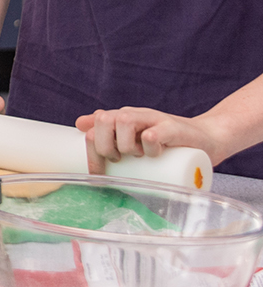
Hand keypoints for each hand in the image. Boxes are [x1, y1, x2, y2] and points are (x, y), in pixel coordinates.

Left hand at [76, 106, 226, 168]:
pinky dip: (148, 146)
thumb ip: (111, 129)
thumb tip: (79, 125)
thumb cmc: (167, 142)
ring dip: (124, 145)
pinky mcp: (172, 127)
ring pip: (123, 121)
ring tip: (137, 156)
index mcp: (122, 117)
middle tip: (118, 160)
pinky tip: (155, 154)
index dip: (90, 149)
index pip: (94, 125)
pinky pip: (151, 134)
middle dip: (104, 145)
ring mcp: (153, 119)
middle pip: (104, 120)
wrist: (207, 138)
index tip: (97, 171)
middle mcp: (134, 114)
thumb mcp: (137, 137)